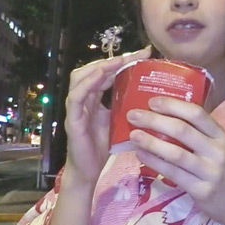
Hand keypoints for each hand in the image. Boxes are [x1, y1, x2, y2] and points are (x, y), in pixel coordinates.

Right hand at [64, 46, 151, 184]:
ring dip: (100, 66)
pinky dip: (87, 83)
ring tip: (119, 61)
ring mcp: (76, 108)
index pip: (105, 72)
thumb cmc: (103, 147)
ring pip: (80, 78)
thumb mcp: (119, 121)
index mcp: (94, 98)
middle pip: (91, 69)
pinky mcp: (72, 120)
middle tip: (135, 54)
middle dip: (112, 59)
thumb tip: (152, 94)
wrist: (89, 170)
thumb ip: (127, 106)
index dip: (122, 61)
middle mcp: (83, 99)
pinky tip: (100, 75)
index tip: (145, 54)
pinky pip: (76, 97)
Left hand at [126, 97, 224, 224]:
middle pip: (182, 131)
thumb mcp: (219, 148)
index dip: (173, 106)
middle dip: (154, 120)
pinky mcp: (201, 190)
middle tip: (133, 115)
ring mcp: (210, 172)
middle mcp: (217, 151)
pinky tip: (140, 155)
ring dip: (151, 142)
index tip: (152, 102)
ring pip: (175, 153)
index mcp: (221, 136)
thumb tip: (164, 117)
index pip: (197, 114)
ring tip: (133, 135)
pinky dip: (154, 162)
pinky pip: (173, 174)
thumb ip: (199, 134)